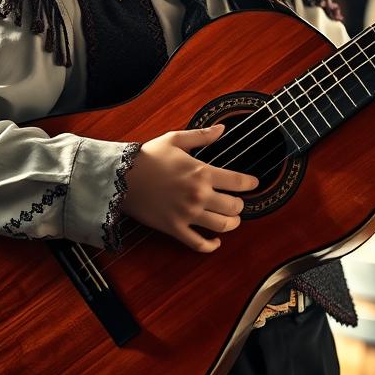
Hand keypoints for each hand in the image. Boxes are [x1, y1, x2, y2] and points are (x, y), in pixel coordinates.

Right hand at [122, 124, 258, 252]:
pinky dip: (211, 246)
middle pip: (234, 207)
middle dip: (240, 205)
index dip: (250, 184)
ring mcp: (187, 214)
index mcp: (202, 172)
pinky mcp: (174, 228)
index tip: (254, 184)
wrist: (120, 177)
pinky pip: (199, 244)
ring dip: (232, 224)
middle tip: (237, 202)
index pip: (238, 182)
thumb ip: (202, 135)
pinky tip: (216, 241)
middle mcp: (198, 195)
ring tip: (232, 220)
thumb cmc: (148, 156)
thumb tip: (222, 128)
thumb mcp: (175, 139)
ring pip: (222, 226)